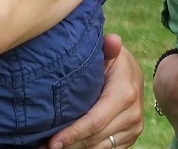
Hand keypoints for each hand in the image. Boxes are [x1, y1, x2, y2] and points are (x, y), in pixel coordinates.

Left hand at [48, 34, 143, 148]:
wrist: (134, 74)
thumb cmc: (114, 61)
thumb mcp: (109, 52)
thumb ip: (107, 47)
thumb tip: (112, 40)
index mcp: (125, 94)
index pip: (95, 121)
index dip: (72, 133)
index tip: (52, 142)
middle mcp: (132, 114)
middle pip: (95, 138)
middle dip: (69, 144)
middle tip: (44, 146)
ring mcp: (133, 128)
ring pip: (99, 147)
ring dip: (75, 148)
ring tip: (52, 147)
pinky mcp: (131, 138)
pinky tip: (70, 145)